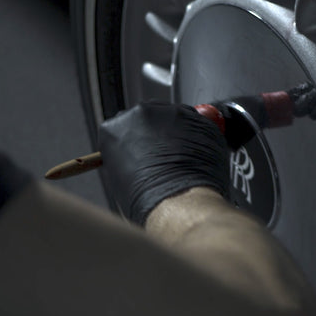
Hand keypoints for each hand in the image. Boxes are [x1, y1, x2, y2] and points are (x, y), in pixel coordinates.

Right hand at [97, 101, 229, 224]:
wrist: (176, 202)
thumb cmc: (146, 199)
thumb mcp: (119, 179)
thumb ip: (125, 158)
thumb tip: (136, 157)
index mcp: (115, 127)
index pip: (123, 125)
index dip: (135, 139)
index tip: (143, 148)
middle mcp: (141, 113)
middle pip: (150, 115)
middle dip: (158, 131)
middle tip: (166, 155)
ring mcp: (172, 113)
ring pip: (176, 117)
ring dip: (180, 133)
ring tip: (184, 161)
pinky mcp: (198, 119)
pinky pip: (199, 125)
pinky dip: (200, 139)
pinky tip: (198, 160)